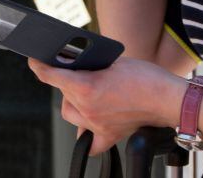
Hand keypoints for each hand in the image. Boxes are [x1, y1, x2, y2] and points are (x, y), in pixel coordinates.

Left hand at [27, 55, 184, 155]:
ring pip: (71, 115)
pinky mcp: (108, 135)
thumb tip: (75, 66)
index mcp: (87, 87)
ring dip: (73, 102)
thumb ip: (91, 66)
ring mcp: (96, 125)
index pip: (52, 77)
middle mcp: (88, 109)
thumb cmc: (146, 78)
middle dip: (66, 82)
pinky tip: (90, 125)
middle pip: (63, 95)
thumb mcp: (113, 62)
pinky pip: (89, 142)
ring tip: (87, 93)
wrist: (168, 98)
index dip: (39, 67)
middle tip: (79, 73)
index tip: (34, 61)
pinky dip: (86, 135)